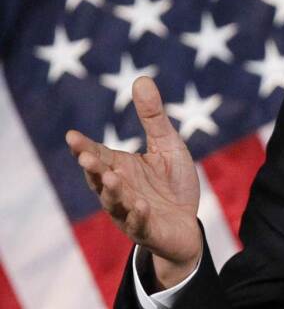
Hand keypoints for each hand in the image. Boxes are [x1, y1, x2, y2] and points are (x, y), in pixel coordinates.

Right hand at [65, 76, 202, 288]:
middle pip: (100, 179)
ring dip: (113, 191)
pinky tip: (142, 206)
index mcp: (119, 167)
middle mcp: (118, 190)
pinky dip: (138, 216)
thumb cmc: (172, 184)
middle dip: (93, 168)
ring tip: (113, 177)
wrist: (186, 226)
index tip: (72, 136)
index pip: (97, 155)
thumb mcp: (167, 145)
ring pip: (115, 202)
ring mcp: (129, 212)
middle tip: (86, 156)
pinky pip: (140, 224)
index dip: (84, 148)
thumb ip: (153, 117)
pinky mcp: (147, 229)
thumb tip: (141, 78)